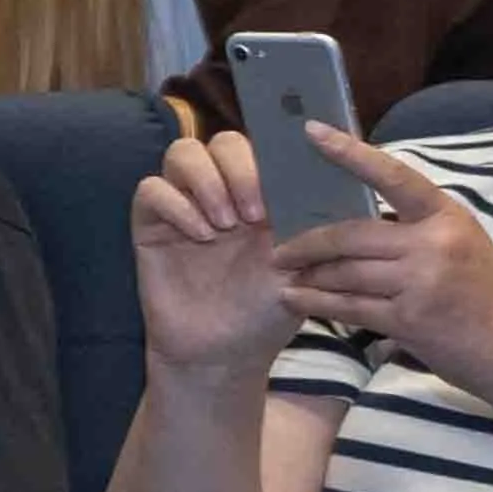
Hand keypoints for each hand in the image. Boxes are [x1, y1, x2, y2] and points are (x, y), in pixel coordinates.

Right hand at [132, 131, 303, 382]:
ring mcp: (186, 204)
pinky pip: (151, 189)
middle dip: (241, 169)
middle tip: (255, 213)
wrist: (225, 350)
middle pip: (223, 140)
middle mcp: (225, 191)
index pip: (265, 145)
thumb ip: (317, 227)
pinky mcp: (152, 224)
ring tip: (226, 224)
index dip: (276, 151)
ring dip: (208, 181)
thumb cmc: (268, 308)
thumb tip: (341, 188)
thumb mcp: (304, 266)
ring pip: (183, 153)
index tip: (293, 179)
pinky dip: (176, 205)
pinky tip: (199, 235)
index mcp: (266, 194)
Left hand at [265, 131, 492, 400]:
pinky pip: (349, 307)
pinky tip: (297, 300)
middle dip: (306, 243)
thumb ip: (413, 230)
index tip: (311, 131)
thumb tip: (349, 217)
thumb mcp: (459, 246)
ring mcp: (422, 283)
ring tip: (287, 277)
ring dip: (308, 276)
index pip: (393, 175)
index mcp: (447, 216)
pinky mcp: (410, 320)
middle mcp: (435, 244)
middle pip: (352, 234)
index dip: (350, 152)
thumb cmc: (484, 293)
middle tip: (279, 248)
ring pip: (345, 272)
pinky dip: (316, 303)